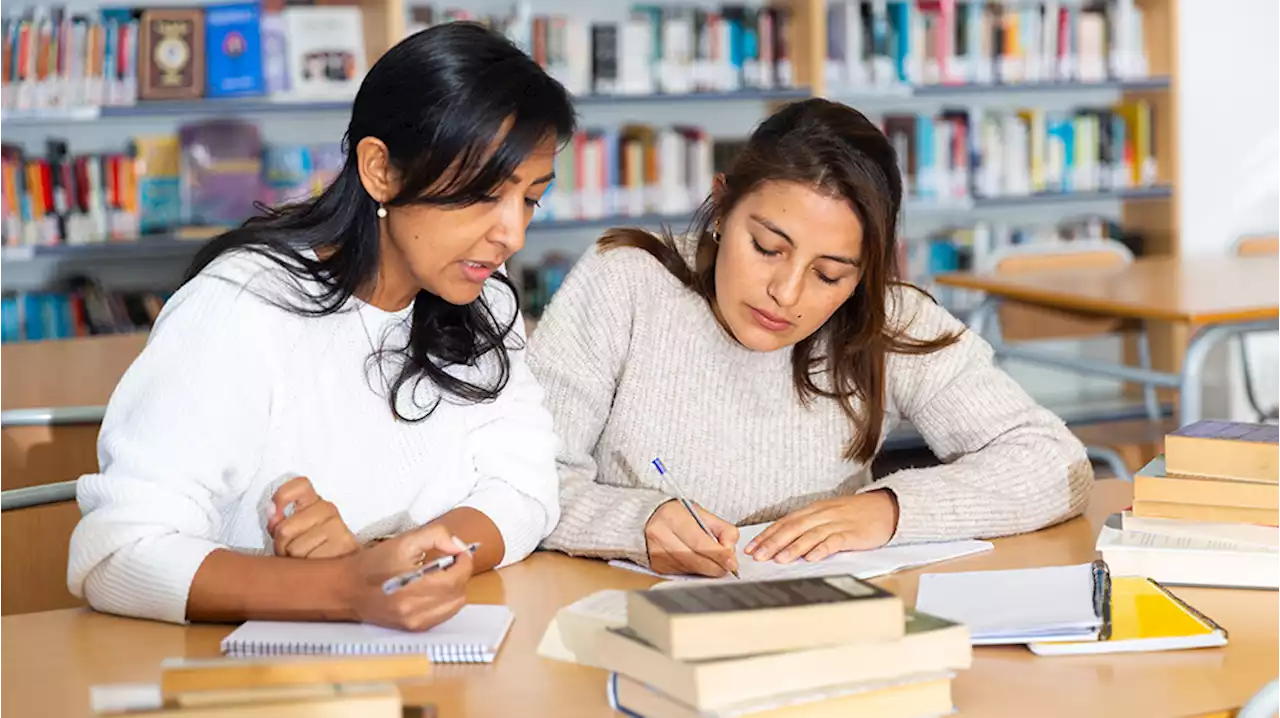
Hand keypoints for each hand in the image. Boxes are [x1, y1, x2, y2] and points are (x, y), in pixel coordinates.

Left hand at [267, 476, 360, 558]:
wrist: (345, 563)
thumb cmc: (313, 546)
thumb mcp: (293, 531)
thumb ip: (278, 522)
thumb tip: (272, 514)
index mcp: (314, 501)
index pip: (300, 485)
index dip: (282, 496)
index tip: (276, 513)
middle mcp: (327, 508)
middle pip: (285, 529)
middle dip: (282, 546)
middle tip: (292, 550)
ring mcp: (337, 525)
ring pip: (294, 549)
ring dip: (294, 560)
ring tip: (304, 559)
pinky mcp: (343, 544)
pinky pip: (310, 560)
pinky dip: (307, 568)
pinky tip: (315, 564)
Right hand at [338, 524, 472, 630]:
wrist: (346, 589)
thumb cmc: (373, 563)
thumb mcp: (405, 540)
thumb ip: (437, 536)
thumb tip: (458, 547)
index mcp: (414, 587)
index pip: (458, 577)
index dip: (465, 561)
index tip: (460, 551)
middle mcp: (416, 610)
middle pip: (460, 591)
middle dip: (460, 573)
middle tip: (449, 561)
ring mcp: (416, 622)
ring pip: (455, 605)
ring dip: (455, 588)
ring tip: (440, 575)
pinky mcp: (414, 628)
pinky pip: (444, 615)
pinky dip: (445, 600)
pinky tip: (433, 589)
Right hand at [644, 500, 739, 577]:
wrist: (647, 520)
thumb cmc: (677, 515)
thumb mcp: (701, 514)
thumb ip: (722, 529)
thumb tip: (731, 551)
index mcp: (672, 518)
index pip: (700, 542)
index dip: (719, 555)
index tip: (732, 562)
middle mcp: (661, 536)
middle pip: (695, 560)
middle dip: (716, 566)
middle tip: (727, 565)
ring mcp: (657, 553)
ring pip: (690, 569)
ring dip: (706, 569)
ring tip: (711, 560)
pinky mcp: (657, 566)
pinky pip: (683, 573)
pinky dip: (694, 570)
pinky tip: (695, 560)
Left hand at [744, 490, 899, 563]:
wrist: (886, 508)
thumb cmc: (855, 514)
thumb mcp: (828, 515)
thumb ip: (808, 526)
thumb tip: (783, 542)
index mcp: (813, 510)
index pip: (785, 522)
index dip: (767, 535)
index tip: (751, 548)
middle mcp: (822, 514)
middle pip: (793, 527)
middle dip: (773, 542)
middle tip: (758, 556)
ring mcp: (838, 523)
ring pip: (810, 534)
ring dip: (793, 547)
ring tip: (779, 559)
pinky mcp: (853, 533)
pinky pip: (834, 541)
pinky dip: (821, 549)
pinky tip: (811, 558)